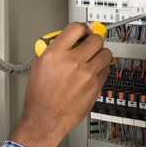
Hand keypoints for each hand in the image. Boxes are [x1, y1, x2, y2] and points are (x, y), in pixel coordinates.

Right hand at [9, 22, 111, 146]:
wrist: (45, 119)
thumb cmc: (40, 96)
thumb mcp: (39, 64)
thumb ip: (54, 48)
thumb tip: (66, 39)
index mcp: (55, 53)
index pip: (76, 28)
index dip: (81, 27)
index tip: (83, 30)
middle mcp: (73, 62)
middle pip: (95, 38)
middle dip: (92, 39)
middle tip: (89, 43)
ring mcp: (87, 74)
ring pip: (105, 53)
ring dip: (100, 53)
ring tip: (92, 57)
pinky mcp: (96, 86)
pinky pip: (106, 69)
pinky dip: (101, 68)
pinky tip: (92, 71)